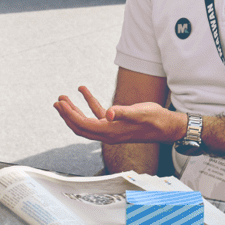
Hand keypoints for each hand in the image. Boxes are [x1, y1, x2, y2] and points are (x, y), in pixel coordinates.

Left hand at [54, 86, 186, 144]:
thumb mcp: (138, 113)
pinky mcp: (115, 123)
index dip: (70, 115)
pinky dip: (89, 102)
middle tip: (57, 102)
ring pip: (86, 121)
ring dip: (74, 109)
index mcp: (110, 133)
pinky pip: (97, 113)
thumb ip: (122, 113)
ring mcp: (110, 129)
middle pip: (80, 126)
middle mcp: (107, 133)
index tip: (60, 104)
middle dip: (66, 114)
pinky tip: (84, 91)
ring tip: (64, 98)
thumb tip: (108, 113)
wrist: (167, 126)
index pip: (83, 125)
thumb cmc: (154, 120)